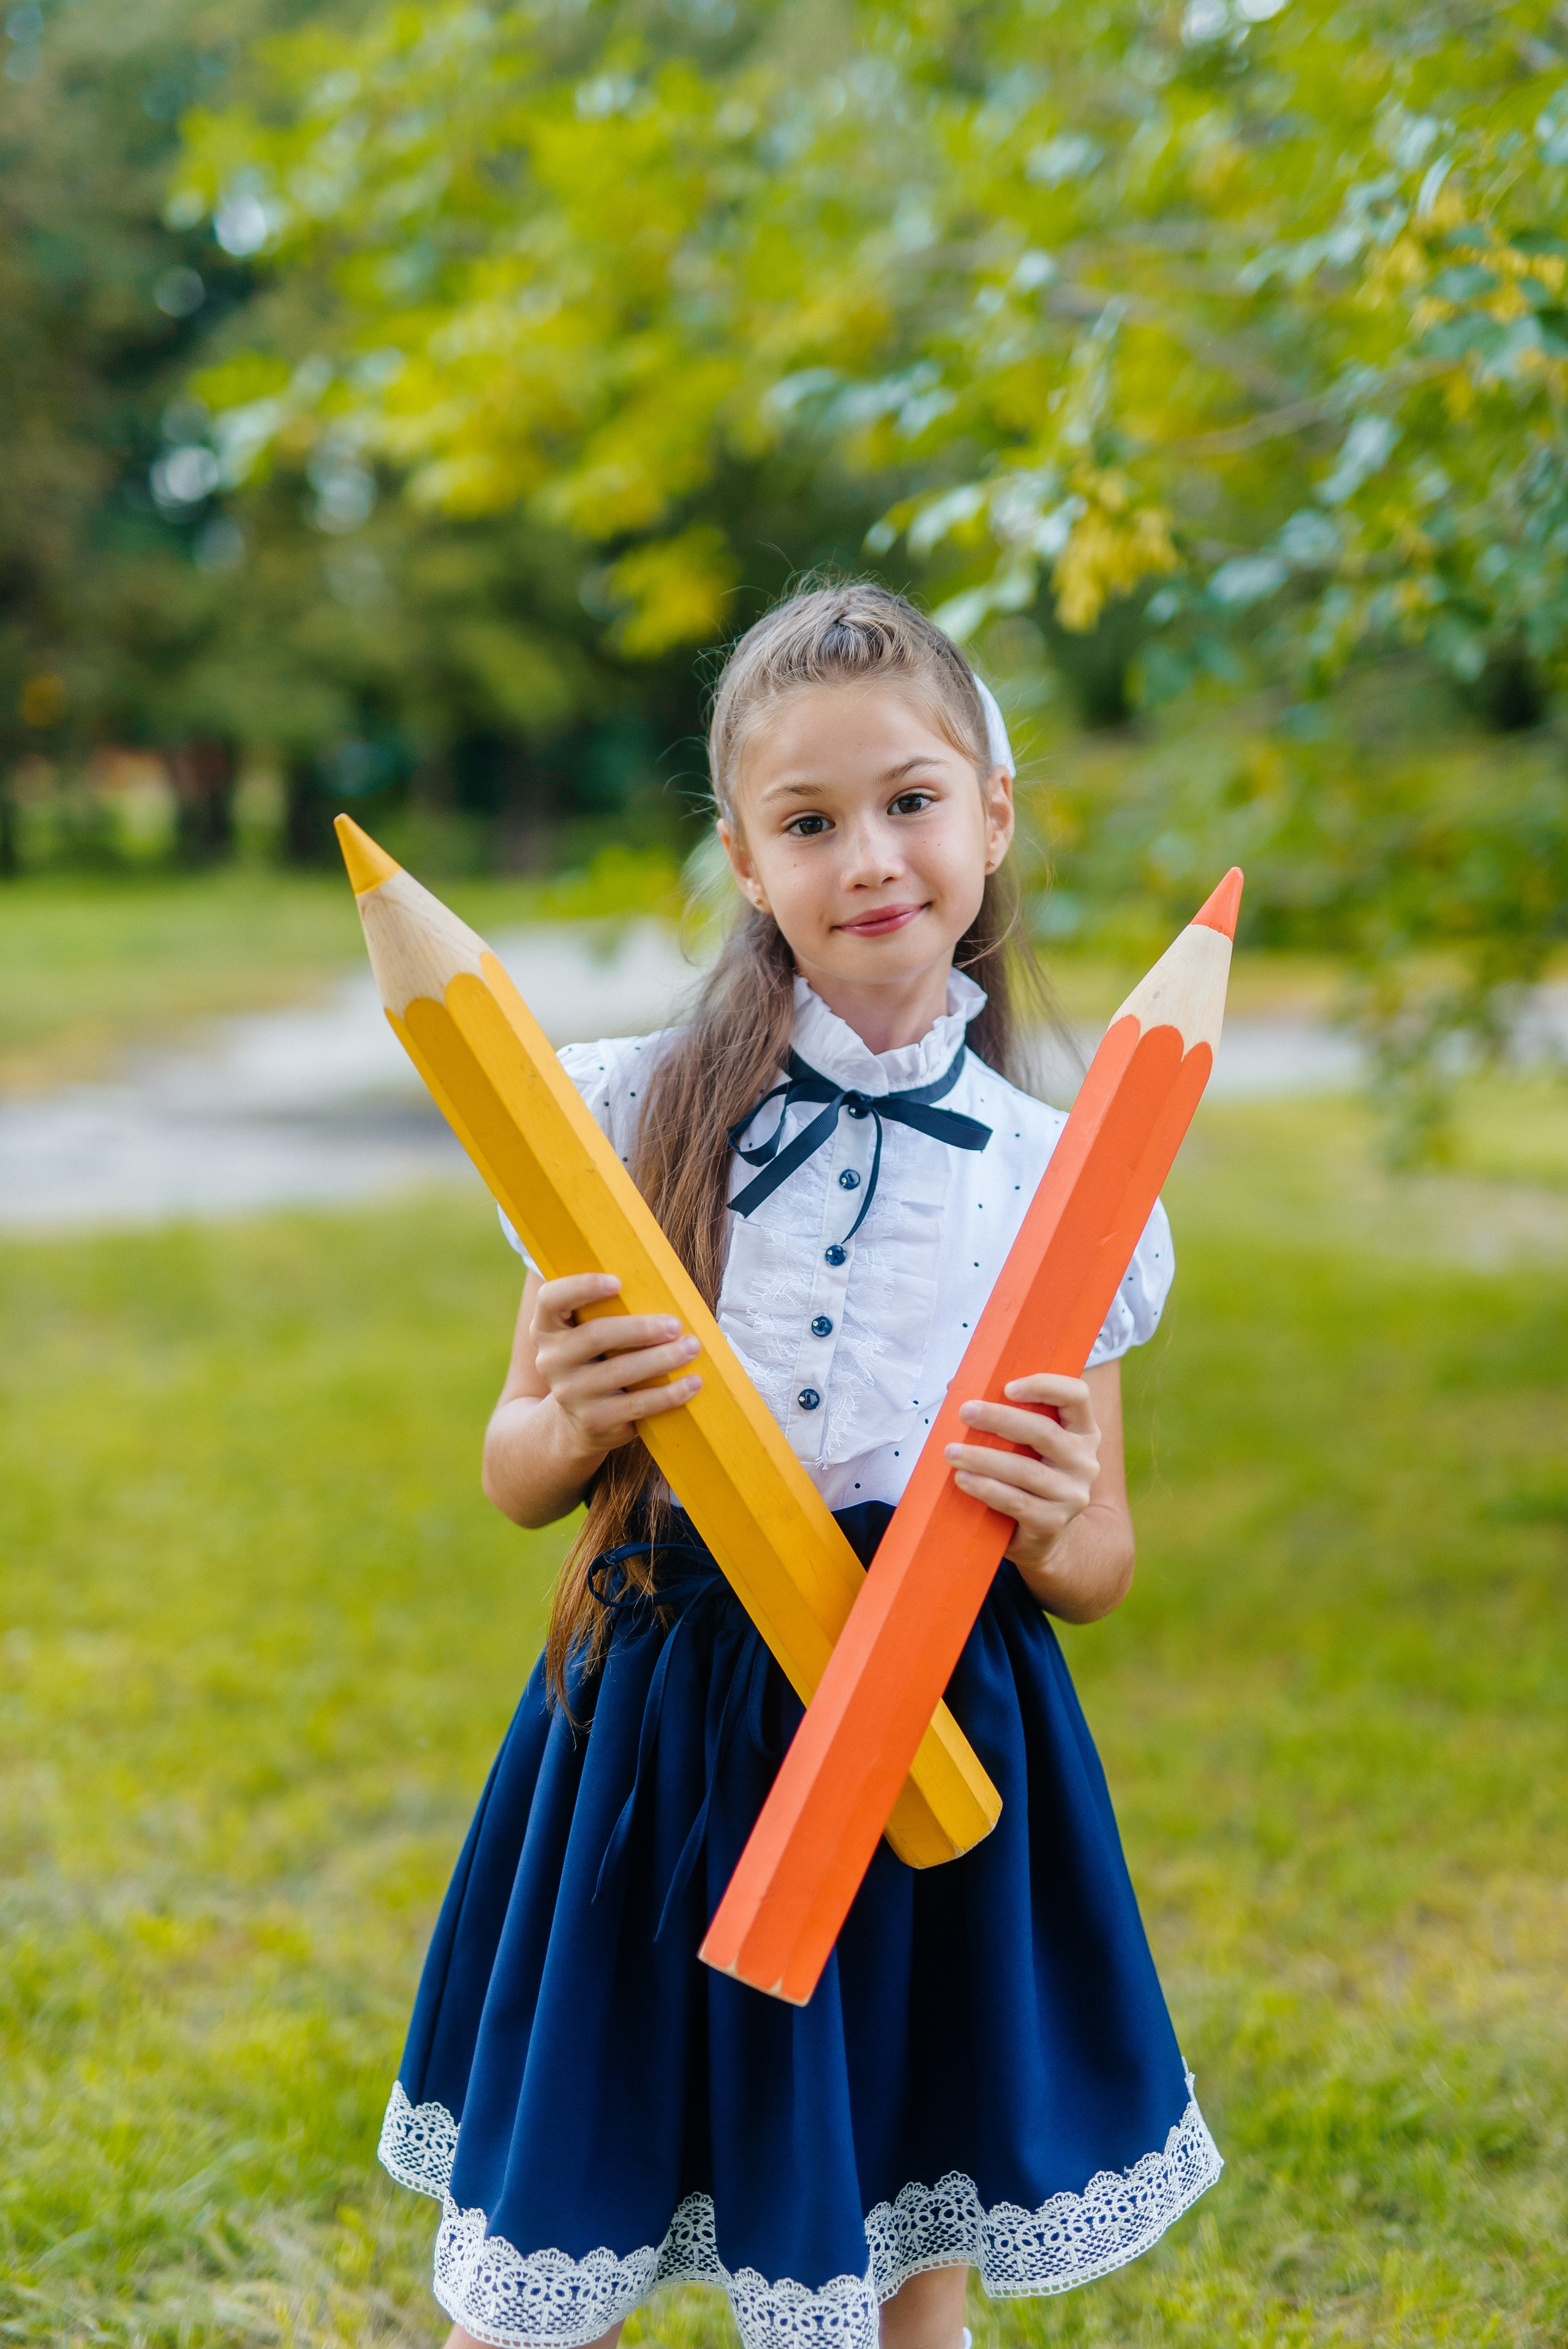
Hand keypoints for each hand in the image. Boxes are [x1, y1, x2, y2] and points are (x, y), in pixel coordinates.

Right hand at [530, 1272, 702, 1461]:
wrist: (577, 1422)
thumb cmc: (597, 1360)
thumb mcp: (587, 1333)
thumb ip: (605, 1307)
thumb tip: (658, 1268)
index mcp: (547, 1328)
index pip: (551, 1299)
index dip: (581, 1287)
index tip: (618, 1281)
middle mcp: (551, 1360)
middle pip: (595, 1336)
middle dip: (639, 1328)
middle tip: (676, 1324)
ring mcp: (570, 1393)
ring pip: (619, 1372)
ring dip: (661, 1359)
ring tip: (691, 1348)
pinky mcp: (594, 1421)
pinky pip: (636, 1405)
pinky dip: (668, 1394)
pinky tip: (692, 1383)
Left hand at [944, 1372, 1099, 1579]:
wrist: (1041, 1535)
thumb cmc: (1026, 1475)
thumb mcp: (1024, 1444)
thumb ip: (1003, 1413)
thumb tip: (957, 1385)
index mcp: (1082, 1431)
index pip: (1077, 1396)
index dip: (1045, 1386)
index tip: (1007, 1387)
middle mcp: (1085, 1461)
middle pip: (1045, 1432)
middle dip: (1000, 1419)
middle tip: (965, 1412)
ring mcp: (1072, 1495)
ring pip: (1026, 1470)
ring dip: (984, 1458)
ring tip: (952, 1452)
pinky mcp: (1053, 1523)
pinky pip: (1016, 1502)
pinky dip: (986, 1489)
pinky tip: (963, 1479)